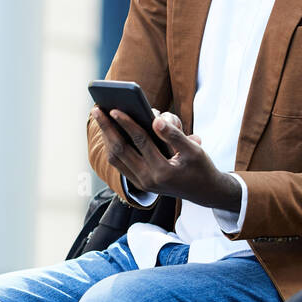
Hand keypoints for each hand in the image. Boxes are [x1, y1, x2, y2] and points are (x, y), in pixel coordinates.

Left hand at [90, 106, 238, 211]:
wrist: (205, 192)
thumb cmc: (201, 167)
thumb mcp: (194, 150)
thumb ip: (175, 135)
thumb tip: (156, 119)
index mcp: (163, 171)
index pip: (140, 141)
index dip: (127, 123)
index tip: (114, 109)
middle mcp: (148, 180)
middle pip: (120, 150)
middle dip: (107, 128)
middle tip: (96, 110)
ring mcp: (142, 184)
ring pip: (116, 159)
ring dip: (106, 138)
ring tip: (100, 120)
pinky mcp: (139, 184)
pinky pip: (120, 164)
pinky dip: (113, 148)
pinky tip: (110, 134)